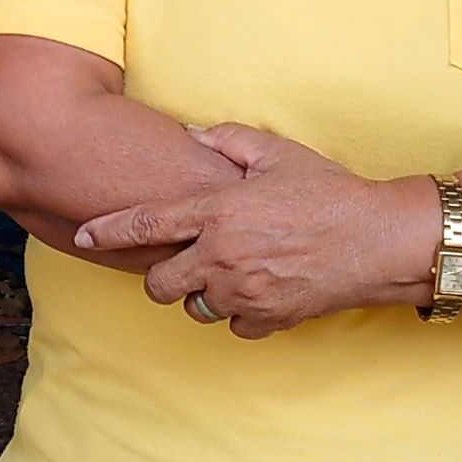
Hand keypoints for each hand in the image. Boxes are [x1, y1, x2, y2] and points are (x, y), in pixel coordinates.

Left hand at [70, 124, 425, 339]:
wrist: (379, 240)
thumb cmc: (329, 191)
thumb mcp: (276, 152)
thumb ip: (226, 139)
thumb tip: (191, 134)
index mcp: (218, 212)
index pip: (144, 224)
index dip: (107, 230)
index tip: (81, 233)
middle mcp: (222, 258)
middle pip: (158, 284)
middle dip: (162, 275)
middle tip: (184, 259)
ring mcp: (243, 294)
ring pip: (194, 309)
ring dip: (201, 294)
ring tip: (228, 272)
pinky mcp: (267, 320)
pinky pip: (233, 327)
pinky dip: (238, 314)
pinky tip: (258, 289)